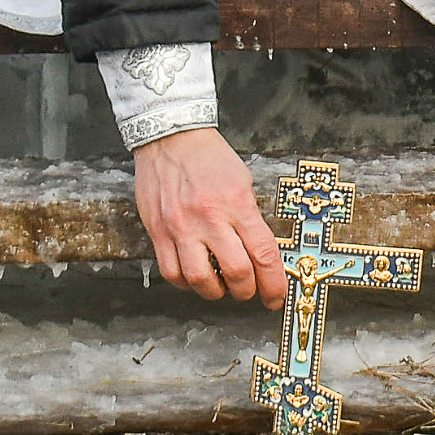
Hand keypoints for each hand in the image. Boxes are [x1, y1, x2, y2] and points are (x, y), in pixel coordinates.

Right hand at [133, 127, 287, 309]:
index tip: (275, 296)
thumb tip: (261, 254)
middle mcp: (209, 218)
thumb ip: (251, 218)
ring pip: (201, 281)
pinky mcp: (158, 232)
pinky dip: (187, 283)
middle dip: (247, 291)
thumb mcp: (242, 181)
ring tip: (220, 285)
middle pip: (236, 273)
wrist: (170, 138)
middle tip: (248, 290)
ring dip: (216, 291)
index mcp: (237, 204)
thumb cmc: (208, 157)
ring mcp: (181, 227)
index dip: (274, 284)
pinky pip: (172, 273)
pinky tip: (195, 274)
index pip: (263, 254)